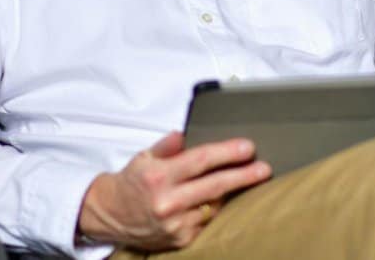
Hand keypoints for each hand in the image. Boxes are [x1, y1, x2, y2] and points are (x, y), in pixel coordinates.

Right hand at [76, 131, 271, 250]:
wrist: (109, 215)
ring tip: (247, 180)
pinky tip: (220, 200)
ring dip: (231, 193)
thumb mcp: (144, 156)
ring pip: (214, 205)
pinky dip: (214, 209)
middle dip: (243, 176)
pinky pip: (207, 221)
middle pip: (215, 185)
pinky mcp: (180, 239)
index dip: (227, 153)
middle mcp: (167, 201)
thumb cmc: (131, 182)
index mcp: (159, 176)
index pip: (201, 161)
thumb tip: (186, 133)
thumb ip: (167, 145)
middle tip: (264, 169)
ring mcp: (174, 224)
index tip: (247, 147)